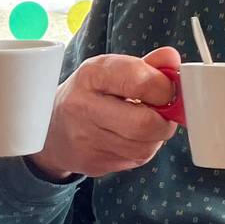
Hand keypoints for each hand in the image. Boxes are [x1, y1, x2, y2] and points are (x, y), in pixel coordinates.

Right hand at [29, 46, 180, 178]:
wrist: (52, 128)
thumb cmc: (90, 94)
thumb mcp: (111, 71)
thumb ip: (146, 66)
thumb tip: (172, 60)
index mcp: (91, 75)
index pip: (139, 81)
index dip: (164, 87)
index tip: (167, 89)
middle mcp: (83, 107)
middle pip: (145, 123)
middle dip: (164, 120)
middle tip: (162, 113)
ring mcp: (86, 139)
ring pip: (145, 146)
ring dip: (155, 137)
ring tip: (143, 124)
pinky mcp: (93, 163)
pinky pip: (135, 160)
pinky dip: (142, 150)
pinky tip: (130, 139)